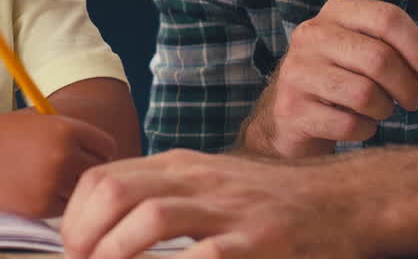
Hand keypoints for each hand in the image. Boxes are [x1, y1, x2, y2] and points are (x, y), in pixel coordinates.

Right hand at [0, 111, 115, 217]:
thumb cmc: (2, 135)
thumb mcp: (39, 121)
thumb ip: (71, 133)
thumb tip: (105, 151)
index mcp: (66, 128)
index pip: (106, 146)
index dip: (98, 151)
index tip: (88, 155)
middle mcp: (64, 154)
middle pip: (98, 170)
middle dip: (87, 170)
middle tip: (70, 170)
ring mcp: (52, 182)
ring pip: (82, 192)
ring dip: (73, 189)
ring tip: (52, 180)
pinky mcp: (40, 206)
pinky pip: (64, 208)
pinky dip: (57, 202)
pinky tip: (40, 190)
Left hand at [61, 149, 361, 258]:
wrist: (345, 202)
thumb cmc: (272, 203)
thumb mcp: (213, 184)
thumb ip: (166, 195)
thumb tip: (107, 225)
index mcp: (183, 168)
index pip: (105, 176)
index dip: (75, 216)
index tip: (72, 250)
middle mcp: (200, 181)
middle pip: (116, 191)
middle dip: (84, 236)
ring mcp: (230, 212)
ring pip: (151, 218)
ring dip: (116, 253)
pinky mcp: (259, 244)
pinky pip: (205, 257)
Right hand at [240, 0, 417, 157]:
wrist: (292, 117)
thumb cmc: (344, 79)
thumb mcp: (373, 52)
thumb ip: (409, 46)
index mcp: (336, 13)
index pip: (386, 18)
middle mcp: (312, 35)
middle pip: (379, 58)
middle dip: (409, 87)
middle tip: (415, 101)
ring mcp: (298, 71)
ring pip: (365, 94)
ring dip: (384, 109)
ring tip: (379, 109)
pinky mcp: (293, 109)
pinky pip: (349, 125)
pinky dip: (364, 130)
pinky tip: (357, 124)